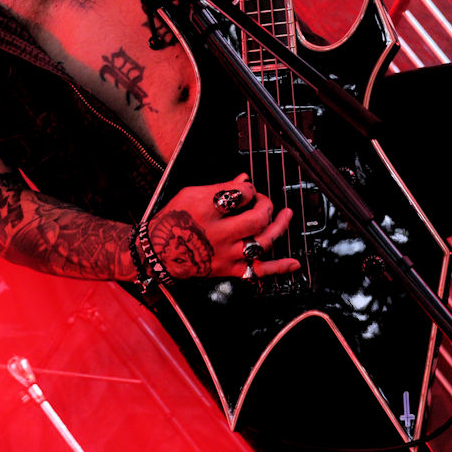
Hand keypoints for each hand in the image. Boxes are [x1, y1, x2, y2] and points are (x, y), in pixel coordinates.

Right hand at [147, 173, 300, 280]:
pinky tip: (293, 263)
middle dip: (265, 204)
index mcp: (207, 209)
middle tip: (262, 201)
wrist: (158, 253)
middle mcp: (219, 233)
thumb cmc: (172, 220)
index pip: (241, 194)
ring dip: (278, 227)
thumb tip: (243, 181)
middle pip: (257, 217)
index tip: (246, 189)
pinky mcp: (228, 269)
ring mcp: (226, 253)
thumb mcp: (190, 194)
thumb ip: (220, 187)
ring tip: (286, 215)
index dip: (249, 189)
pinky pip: (258, 270)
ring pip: (262, 242)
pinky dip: (278, 268)